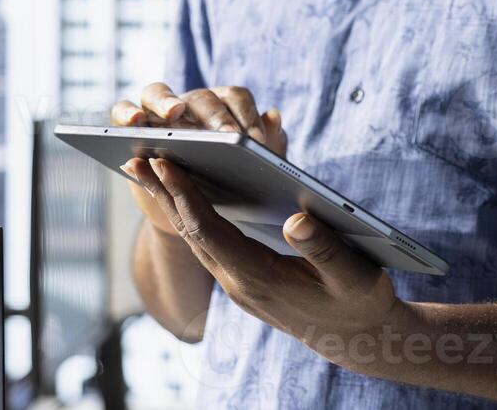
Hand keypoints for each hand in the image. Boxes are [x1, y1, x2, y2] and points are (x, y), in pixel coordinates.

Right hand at [114, 82, 285, 233]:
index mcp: (223, 105)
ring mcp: (157, 112)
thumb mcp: (252, 169)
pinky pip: (121, 111)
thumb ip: (269, 145)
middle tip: (227, 137)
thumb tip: (273, 115)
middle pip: (200, 96)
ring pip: (156, 93)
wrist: (193, 212)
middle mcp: (190, 103)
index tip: (256, 141)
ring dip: (164, 101)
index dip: (246, 115)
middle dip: (215, 116)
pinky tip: (134, 124)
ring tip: (173, 113)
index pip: (235, 98)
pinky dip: (126, 112)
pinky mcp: (130, 128)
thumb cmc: (228, 182)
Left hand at [130, 156, 408, 365]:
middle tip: (137, 158)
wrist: (355, 339)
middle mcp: (240, 284)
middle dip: (165, 195)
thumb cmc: (359, 303)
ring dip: (171, 204)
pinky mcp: (244, 279)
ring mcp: (239, 284)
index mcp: (261, 280)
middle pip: (192, 234)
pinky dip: (191, 214)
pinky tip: (184, 194)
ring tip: (148, 170)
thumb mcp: (355, 276)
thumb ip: (325, 249)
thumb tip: (296, 219)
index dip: (187, 197)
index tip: (166, 164)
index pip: (211, 233)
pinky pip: (208, 243)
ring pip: (195, 239)